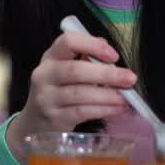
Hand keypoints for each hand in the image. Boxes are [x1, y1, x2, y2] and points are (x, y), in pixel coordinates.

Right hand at [7, 32, 134, 163]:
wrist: (35, 122)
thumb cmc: (58, 90)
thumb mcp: (65, 70)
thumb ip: (85, 58)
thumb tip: (108, 52)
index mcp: (51, 57)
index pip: (68, 42)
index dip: (92, 45)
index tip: (114, 56)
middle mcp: (44, 75)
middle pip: (75, 70)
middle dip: (106, 74)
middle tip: (130, 79)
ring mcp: (47, 98)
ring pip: (80, 93)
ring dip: (108, 95)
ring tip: (126, 98)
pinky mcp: (54, 118)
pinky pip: (82, 112)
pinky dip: (103, 110)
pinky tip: (118, 109)